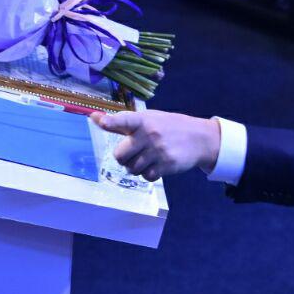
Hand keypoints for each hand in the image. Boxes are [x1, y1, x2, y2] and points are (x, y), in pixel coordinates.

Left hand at [95, 109, 220, 181]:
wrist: (200, 137)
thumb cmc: (168, 126)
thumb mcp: (147, 119)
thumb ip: (120, 122)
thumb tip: (93, 117)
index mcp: (143, 120)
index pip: (124, 120)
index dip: (111, 121)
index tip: (102, 121)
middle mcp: (149, 134)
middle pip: (120, 156)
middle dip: (125, 158)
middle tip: (135, 153)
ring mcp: (158, 150)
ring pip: (132, 169)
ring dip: (137, 167)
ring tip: (148, 158)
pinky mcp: (166, 164)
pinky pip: (147, 176)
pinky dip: (149, 174)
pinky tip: (157, 165)